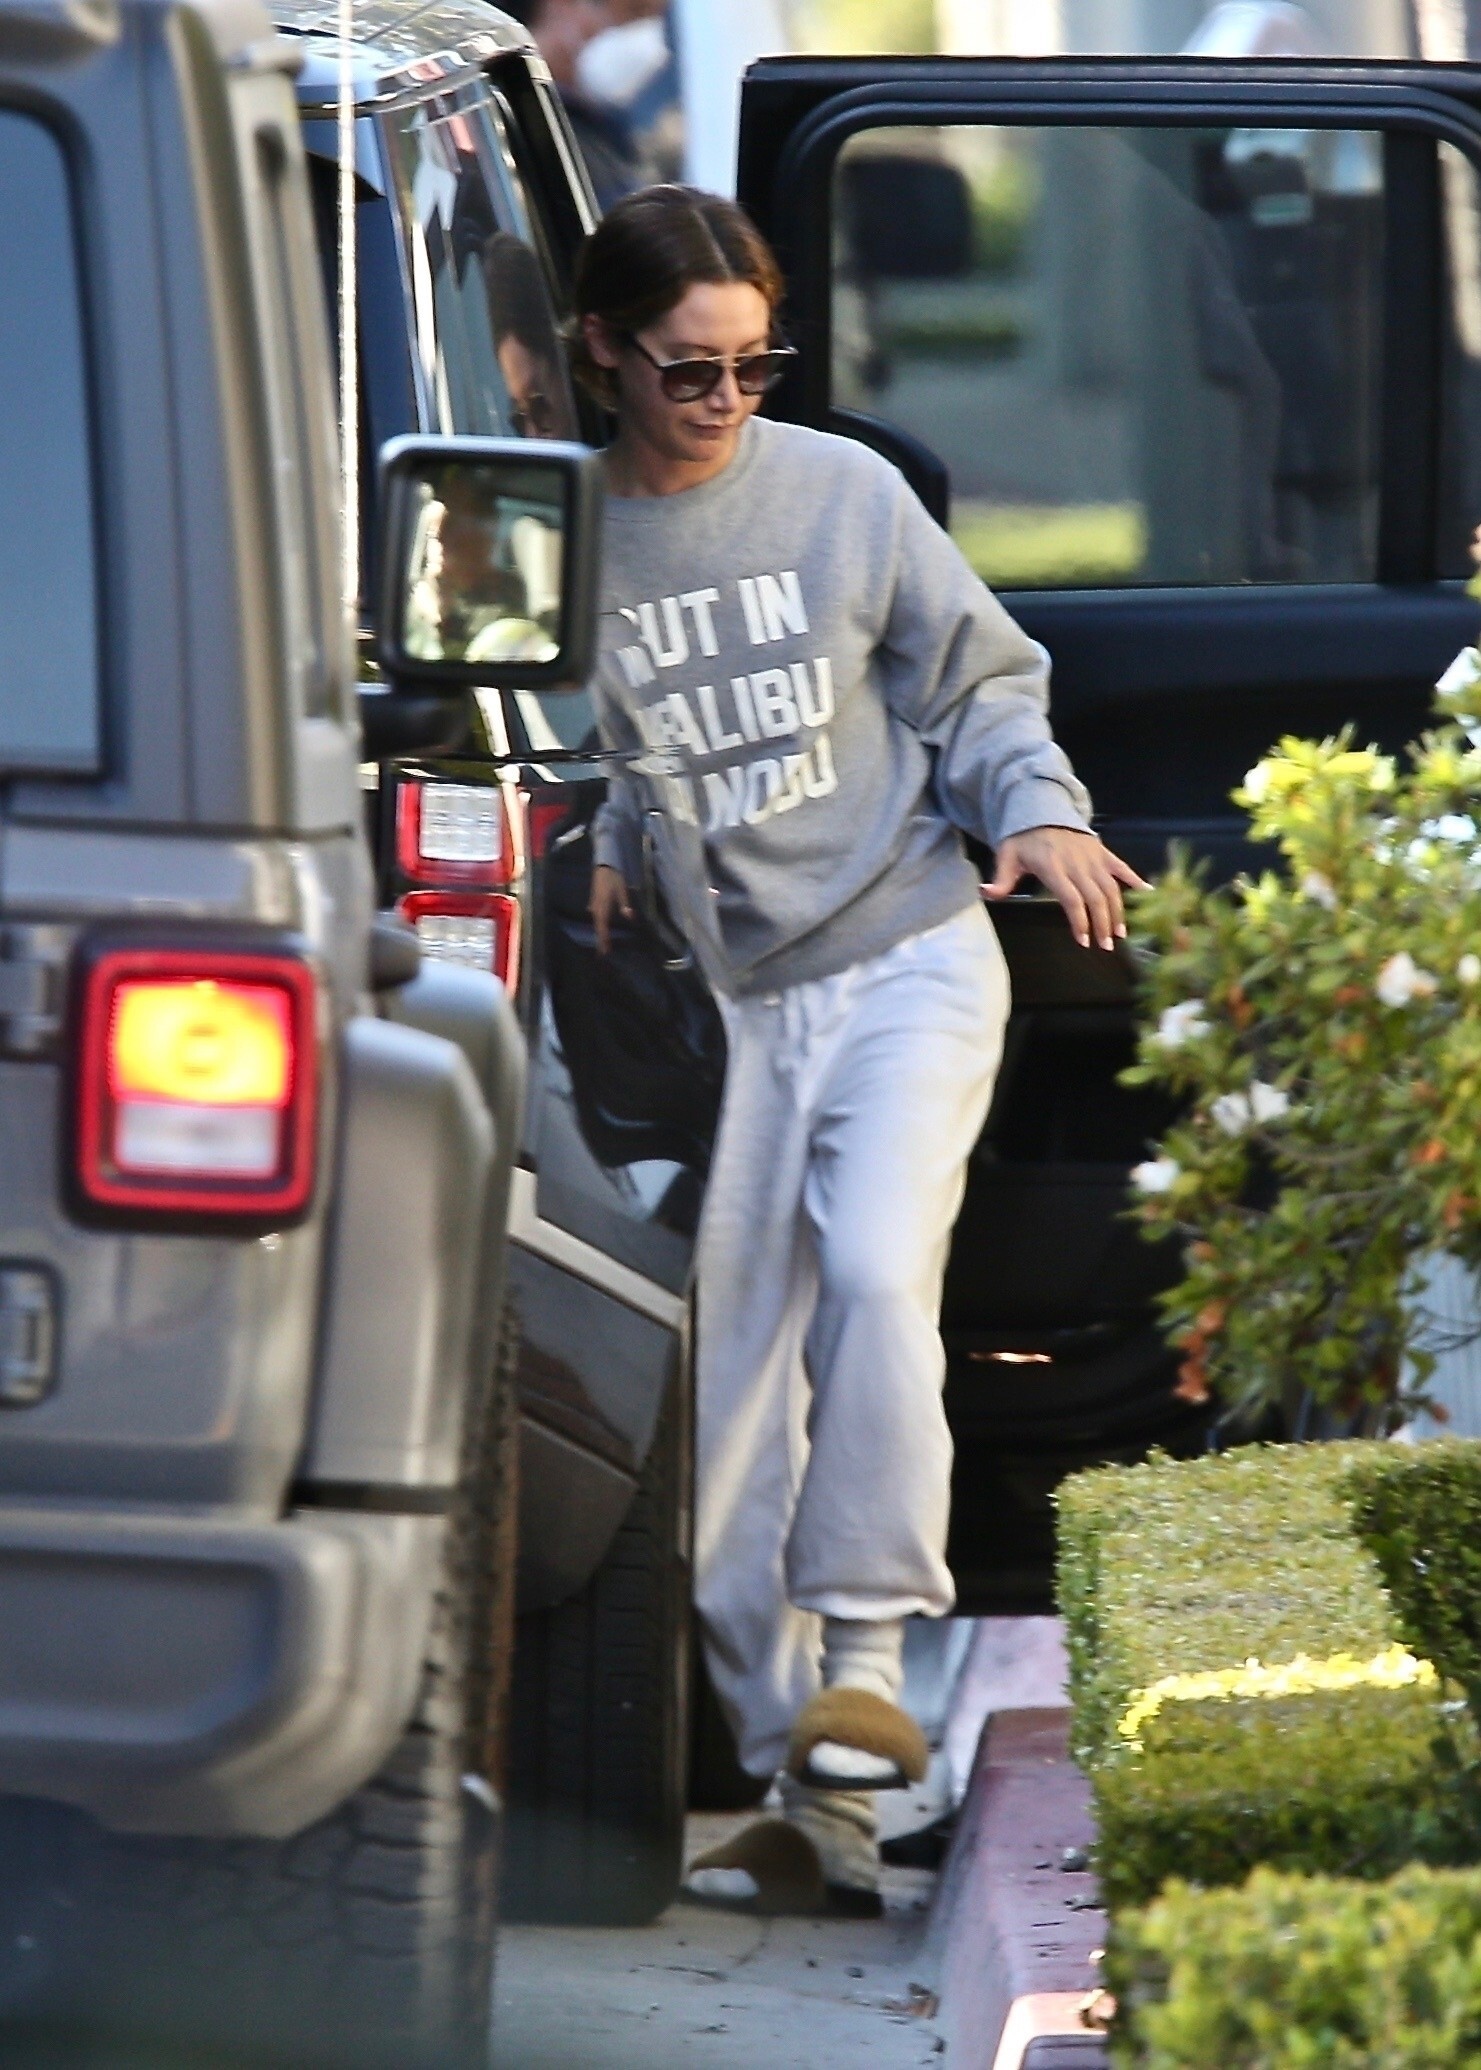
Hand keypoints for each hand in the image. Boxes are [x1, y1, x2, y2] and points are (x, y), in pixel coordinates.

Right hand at [589, 863, 632, 953]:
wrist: (604, 866)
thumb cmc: (614, 878)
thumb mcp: (622, 890)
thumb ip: (625, 904)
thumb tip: (630, 916)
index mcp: (602, 908)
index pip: (602, 929)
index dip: (604, 941)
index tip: (604, 952)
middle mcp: (596, 909)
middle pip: (598, 929)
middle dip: (601, 941)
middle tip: (602, 954)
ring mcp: (594, 905)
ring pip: (596, 924)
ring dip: (600, 934)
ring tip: (602, 944)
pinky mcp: (595, 902)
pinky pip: (596, 918)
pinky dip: (599, 925)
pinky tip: (601, 928)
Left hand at [985, 826, 1146, 952]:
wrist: (1041, 808)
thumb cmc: (1023, 838)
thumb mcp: (1007, 857)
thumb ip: (1000, 879)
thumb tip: (985, 893)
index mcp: (1054, 867)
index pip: (1072, 899)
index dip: (1080, 921)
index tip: (1084, 940)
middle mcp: (1077, 863)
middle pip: (1095, 897)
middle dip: (1103, 924)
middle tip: (1106, 945)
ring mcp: (1092, 857)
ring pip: (1111, 887)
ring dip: (1118, 911)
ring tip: (1121, 932)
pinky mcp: (1102, 851)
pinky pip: (1121, 867)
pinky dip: (1135, 879)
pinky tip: (1148, 893)